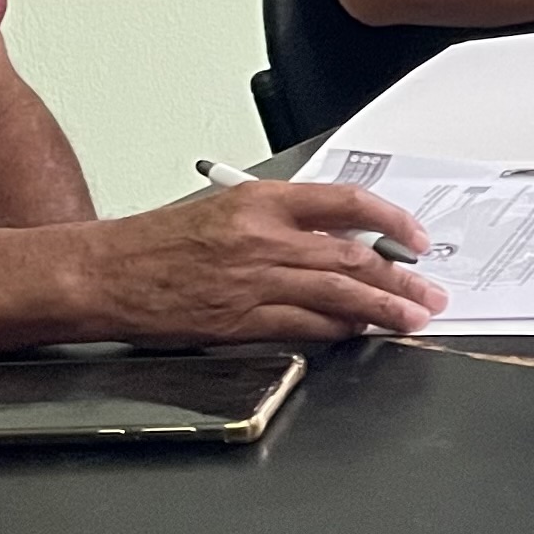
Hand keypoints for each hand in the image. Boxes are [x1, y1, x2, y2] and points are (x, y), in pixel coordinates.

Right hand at [91, 182, 448, 342]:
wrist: (103, 272)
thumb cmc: (156, 243)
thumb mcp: (225, 210)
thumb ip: (282, 222)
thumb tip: (339, 239)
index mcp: (260, 200)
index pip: (346, 202)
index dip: (391, 222)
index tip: (415, 238)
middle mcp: (262, 237)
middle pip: (351, 255)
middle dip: (400, 277)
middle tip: (429, 291)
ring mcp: (252, 281)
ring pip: (337, 292)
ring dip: (382, 308)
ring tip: (412, 318)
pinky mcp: (239, 320)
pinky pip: (303, 325)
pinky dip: (338, 330)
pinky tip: (360, 334)